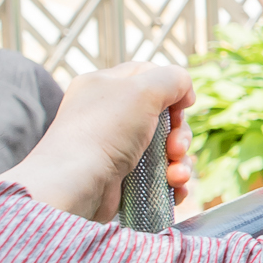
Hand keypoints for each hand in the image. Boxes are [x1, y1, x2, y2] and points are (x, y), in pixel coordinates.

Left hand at [4, 61, 193, 221]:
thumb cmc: (105, 130)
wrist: (77, 185)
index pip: (148, 75)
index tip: (183, 105)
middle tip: (175, 147)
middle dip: (179, 133)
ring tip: (175, 175)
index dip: (172, 88)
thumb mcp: (144, 88)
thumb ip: (173, 79)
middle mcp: (109, 115)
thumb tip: (185, 94)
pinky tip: (174, 187)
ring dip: (179, 161)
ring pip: (165, 148)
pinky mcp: (122, 177)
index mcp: (105, 85)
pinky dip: (171, 181)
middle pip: (163, 115)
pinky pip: (158, 175)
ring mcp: (115, 148)